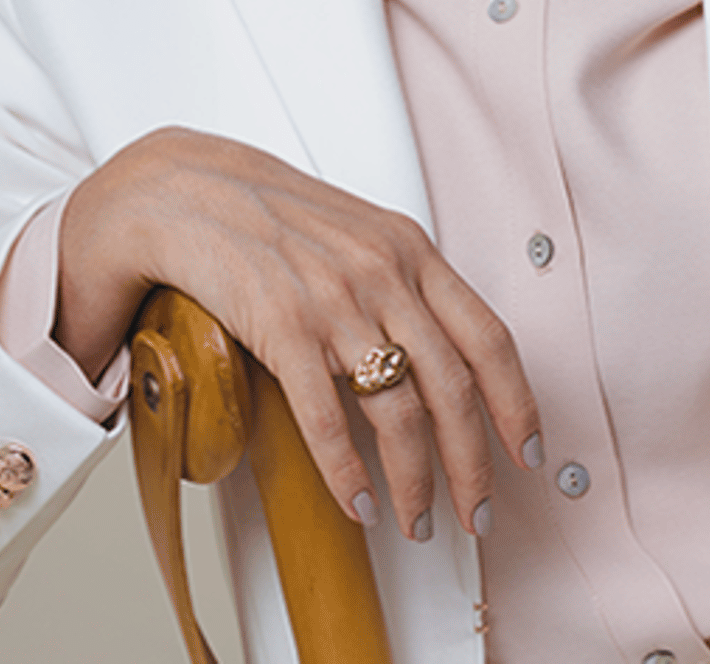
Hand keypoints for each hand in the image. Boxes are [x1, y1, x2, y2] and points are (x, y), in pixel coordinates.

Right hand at [56, 128, 540, 541]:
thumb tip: (443, 354)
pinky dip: (350, 474)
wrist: (184, 191)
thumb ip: (401, 281)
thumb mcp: (355, 232)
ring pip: (399, 414)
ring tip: (415, 518)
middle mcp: (381, 273)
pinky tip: (358, 501)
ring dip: (415, 483)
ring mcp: (333, 300)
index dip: (517, 405)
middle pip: (453, 391)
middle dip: (473, 468)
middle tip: (475, 513)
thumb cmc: (267, 214)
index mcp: (408, 250)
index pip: (489, 338)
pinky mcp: (283, 327)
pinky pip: (329, 420)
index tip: (525, 452)